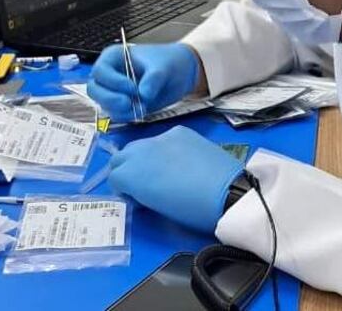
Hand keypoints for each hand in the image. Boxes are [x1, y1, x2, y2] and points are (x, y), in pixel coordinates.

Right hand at [87, 43, 200, 121]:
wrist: (182, 73)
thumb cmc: (169, 62)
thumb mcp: (163, 67)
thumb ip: (153, 79)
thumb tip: (143, 94)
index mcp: (113, 57)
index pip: (100, 71)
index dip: (113, 82)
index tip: (133, 88)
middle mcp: (109, 74)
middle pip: (94, 89)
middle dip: (111, 99)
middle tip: (130, 103)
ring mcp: (114, 90)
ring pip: (103, 104)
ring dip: (120, 110)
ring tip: (142, 107)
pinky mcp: (122, 104)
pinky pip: (115, 114)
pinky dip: (125, 116)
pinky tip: (141, 111)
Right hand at [108, 126, 243, 231]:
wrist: (228, 192)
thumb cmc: (191, 210)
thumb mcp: (157, 208)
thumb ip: (141, 195)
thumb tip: (139, 191)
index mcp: (132, 175)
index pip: (114, 178)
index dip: (123, 189)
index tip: (136, 197)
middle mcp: (141, 151)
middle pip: (121, 157)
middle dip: (126, 169)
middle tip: (143, 183)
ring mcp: (161, 137)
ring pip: (140, 145)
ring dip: (143, 157)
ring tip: (162, 170)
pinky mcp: (180, 131)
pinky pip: (163, 138)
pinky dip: (164, 148)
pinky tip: (180, 160)